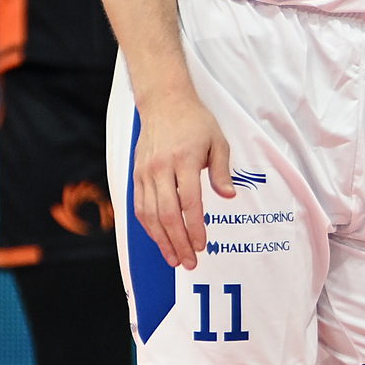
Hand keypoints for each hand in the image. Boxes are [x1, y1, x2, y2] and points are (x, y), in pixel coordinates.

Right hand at [131, 88, 233, 268]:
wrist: (164, 102)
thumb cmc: (196, 122)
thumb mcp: (218, 141)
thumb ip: (222, 171)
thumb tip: (228, 197)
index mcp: (185, 160)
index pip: (189, 202)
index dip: (195, 227)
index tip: (202, 245)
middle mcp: (161, 168)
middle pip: (167, 214)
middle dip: (178, 242)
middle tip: (189, 262)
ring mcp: (145, 172)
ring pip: (149, 214)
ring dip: (161, 240)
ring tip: (174, 258)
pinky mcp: (136, 175)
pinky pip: (139, 207)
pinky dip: (149, 227)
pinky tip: (159, 239)